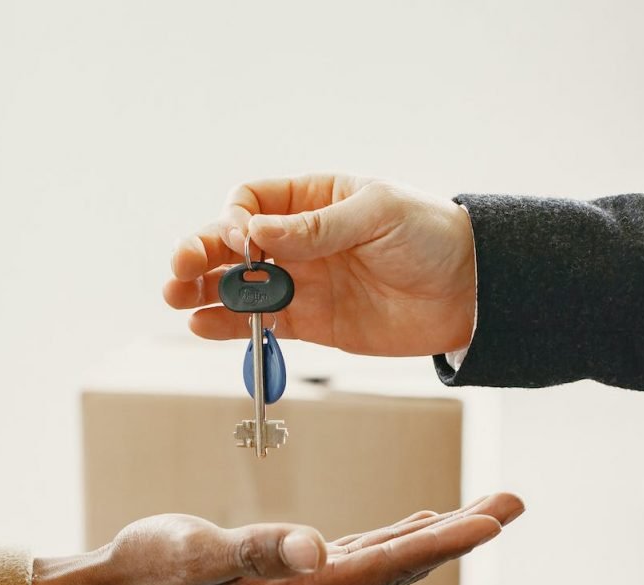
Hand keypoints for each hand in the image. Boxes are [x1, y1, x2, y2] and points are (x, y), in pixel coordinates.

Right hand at [29, 494, 521, 584]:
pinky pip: (365, 559)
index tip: (495, 519)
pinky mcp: (297, 581)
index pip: (390, 564)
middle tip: (512, 503)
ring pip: (390, 560)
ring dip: (437, 534)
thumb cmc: (154, 570)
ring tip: (482, 511)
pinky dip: (398, 538)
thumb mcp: (197, 553)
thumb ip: (256, 551)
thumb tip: (317, 550)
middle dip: (461, 533)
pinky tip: (415, 523)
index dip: (445, 539)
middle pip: (405, 563)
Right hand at [164, 174, 475, 356]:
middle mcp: (300, 241)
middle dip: (202, 255)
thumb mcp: (376, 215)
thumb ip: (317, 227)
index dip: (235, 219)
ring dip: (206, 292)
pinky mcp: (313, 323)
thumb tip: (255, 230)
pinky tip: (204, 325)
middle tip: (177, 272)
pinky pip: (264, 324)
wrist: (467, 292)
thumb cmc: (430, 236)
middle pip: (234, 245)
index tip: (239, 239)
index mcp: (313, 199)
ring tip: (176, 298)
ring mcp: (304, 283)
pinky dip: (233, 326)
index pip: (252, 202)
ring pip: (241, 287)